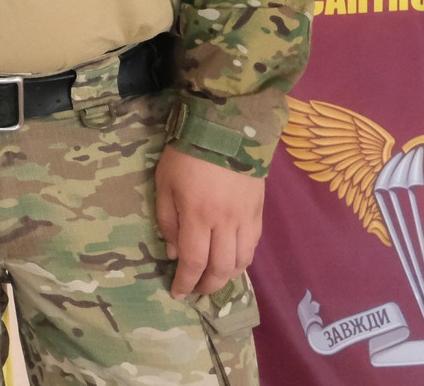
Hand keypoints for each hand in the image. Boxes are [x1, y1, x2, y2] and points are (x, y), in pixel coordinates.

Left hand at [154, 146, 263, 298]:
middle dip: (207, 285)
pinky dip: (243, 260)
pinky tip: (233, 261)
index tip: (177, 293)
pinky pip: (253, 246)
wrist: (226, 129)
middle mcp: (224, 223)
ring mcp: (245, 219)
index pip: (193, 261)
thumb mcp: (164, 183)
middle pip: (220, 268)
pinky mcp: (259, 212)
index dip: (185, 282)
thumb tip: (173, 252)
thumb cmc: (186, 154)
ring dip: (227, 277)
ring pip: (241, 261)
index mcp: (197, 216)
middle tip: (196, 291)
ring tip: (213, 279)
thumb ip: (167, 220)